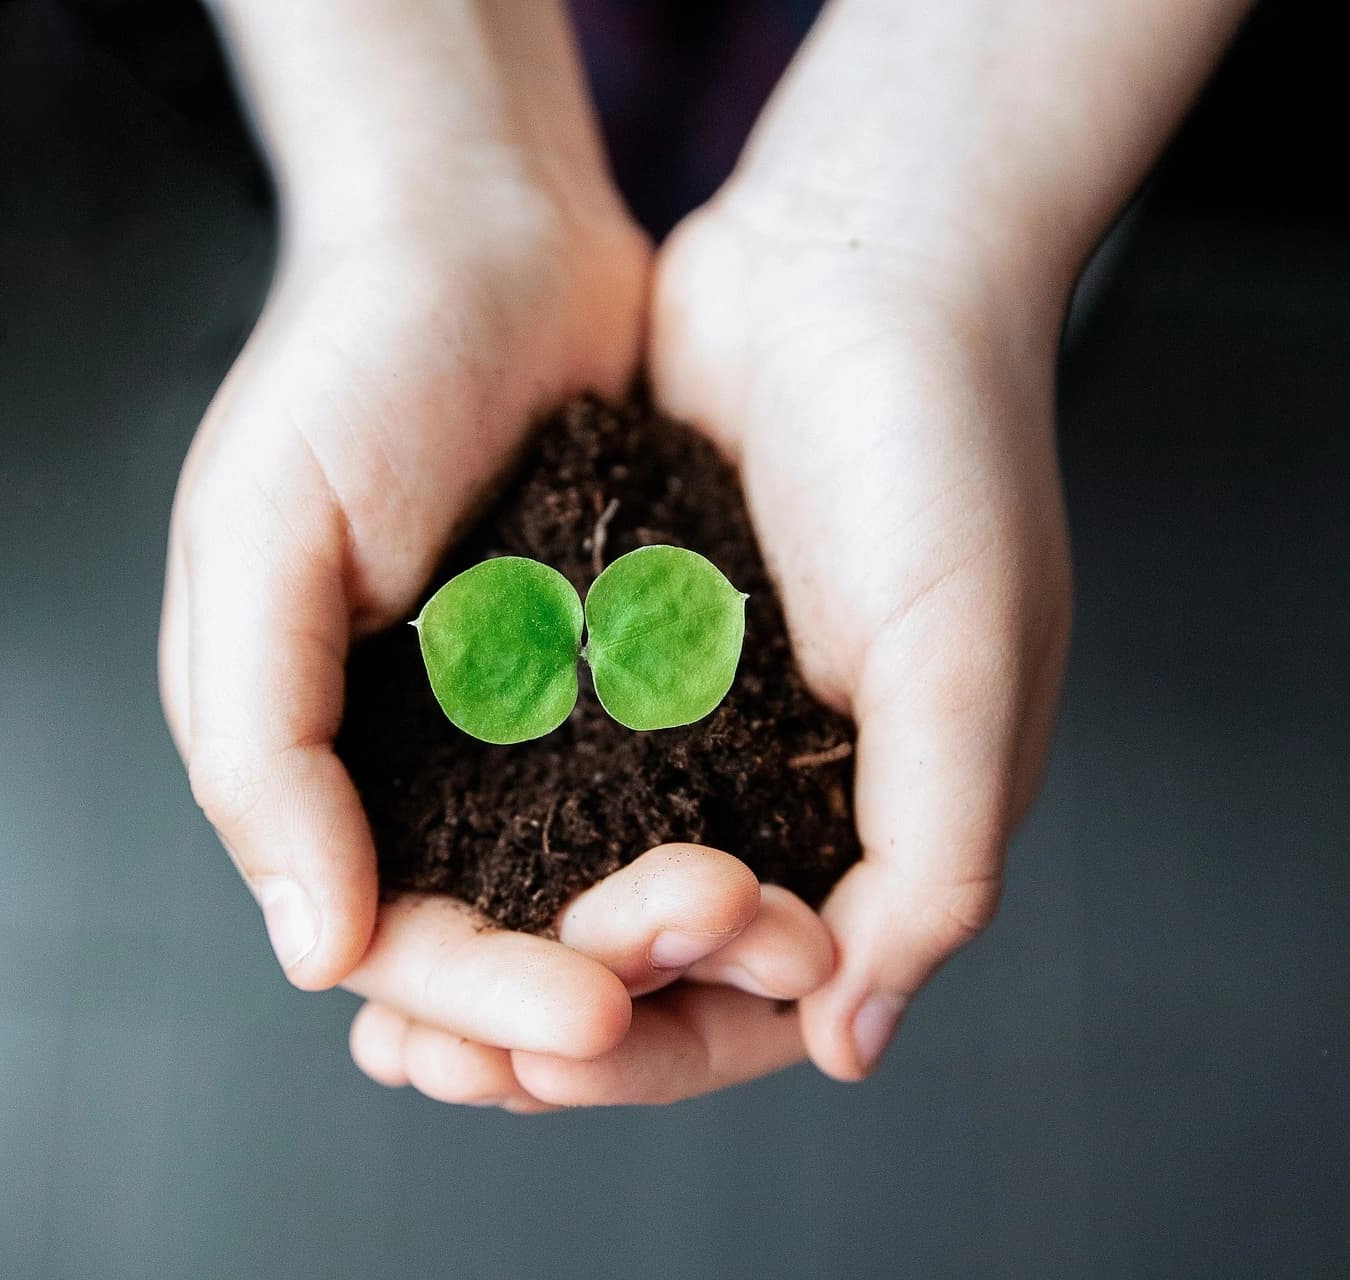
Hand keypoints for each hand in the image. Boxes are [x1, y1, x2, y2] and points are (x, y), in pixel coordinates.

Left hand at [346, 188, 1071, 1102]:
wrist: (857, 262)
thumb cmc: (944, 452)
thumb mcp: (964, 662)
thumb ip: (931, 860)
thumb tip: (850, 1044)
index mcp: (876, 827)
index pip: (764, 999)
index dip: (657, 1050)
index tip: (550, 1053)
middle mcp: (777, 795)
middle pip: (652, 968)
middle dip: (547, 1020)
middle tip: (428, 1056)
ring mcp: (690, 726)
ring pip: (578, 885)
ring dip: (493, 947)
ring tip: (385, 999)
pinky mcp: (615, 652)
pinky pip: (536, 772)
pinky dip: (475, 829)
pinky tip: (388, 859)